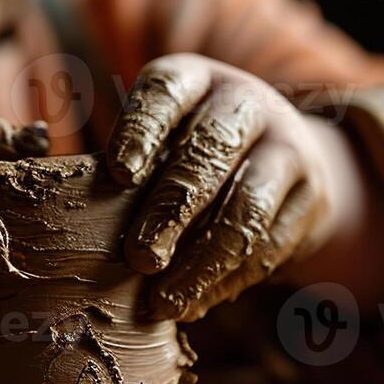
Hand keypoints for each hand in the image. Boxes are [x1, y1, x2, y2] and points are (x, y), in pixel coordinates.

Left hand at [107, 54, 333, 321]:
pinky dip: (229, 281)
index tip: (118, 175)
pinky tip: (195, 304)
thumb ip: (123, 166)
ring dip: (203, 261)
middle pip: (209, 152)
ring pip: (247, 207)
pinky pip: (271, 245)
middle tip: (138, 258)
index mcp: (193, 78)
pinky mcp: (313, 197)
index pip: (164, 94)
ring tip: (164, 301)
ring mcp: (288, 147)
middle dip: (171, 210)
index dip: (141, 131)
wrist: (279, 153)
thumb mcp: (158, 136)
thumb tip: (70, 222)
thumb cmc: (184, 149)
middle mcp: (245, 103)